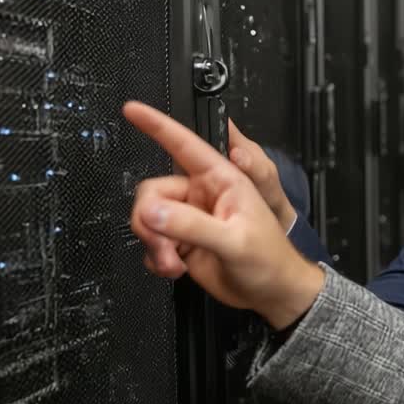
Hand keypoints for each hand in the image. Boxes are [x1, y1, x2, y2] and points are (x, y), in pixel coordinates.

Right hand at [124, 101, 323, 329]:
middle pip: (153, 191)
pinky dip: (155, 256)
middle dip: (150, 219)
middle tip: (164, 245)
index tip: (132, 109)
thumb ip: (193, 225)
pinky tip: (175, 268)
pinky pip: (151, 240)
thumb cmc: (270, 260)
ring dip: (153, 243)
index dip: (158, 125)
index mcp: (221, 181)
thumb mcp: (235, 240)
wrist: (271, 293)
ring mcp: (190, 218)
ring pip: (148, 217)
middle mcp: (202, 195)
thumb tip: (155, 212)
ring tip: (173, 263)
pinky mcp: (181, 241)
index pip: (185, 145)